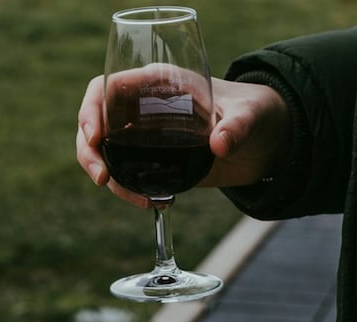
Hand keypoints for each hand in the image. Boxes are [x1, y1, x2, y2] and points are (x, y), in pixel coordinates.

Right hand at [75, 75, 290, 203]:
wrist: (267, 140)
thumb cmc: (257, 111)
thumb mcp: (251, 115)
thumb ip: (237, 126)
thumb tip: (219, 145)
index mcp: (158, 82)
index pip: (108, 88)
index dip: (93, 110)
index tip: (96, 137)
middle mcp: (144, 107)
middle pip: (97, 123)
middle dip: (89, 151)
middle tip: (101, 178)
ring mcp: (146, 136)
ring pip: (107, 152)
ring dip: (109, 177)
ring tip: (138, 200)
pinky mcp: (155, 161)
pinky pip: (127, 173)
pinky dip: (130, 190)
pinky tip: (153, 203)